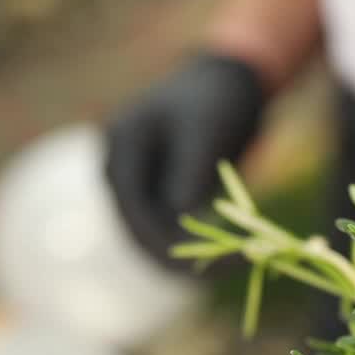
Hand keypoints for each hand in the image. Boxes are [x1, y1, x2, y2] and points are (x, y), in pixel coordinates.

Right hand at [104, 52, 265, 268]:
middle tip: (224, 269)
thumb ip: (189, 170)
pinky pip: (170, 229)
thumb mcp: (206, 130)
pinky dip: (195, 243)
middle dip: (176, 256)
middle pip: (137, 229)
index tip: (197, 265)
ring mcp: (137, 183)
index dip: (161, 242)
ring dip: (187, 255)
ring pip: (153, 235)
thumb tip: (179, 215)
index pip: (132, 209)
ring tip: (233, 264)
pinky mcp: (158, 194)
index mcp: (122, 145)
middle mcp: (121, 167)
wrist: (229, 85)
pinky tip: (227, 255)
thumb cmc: (217, 99)